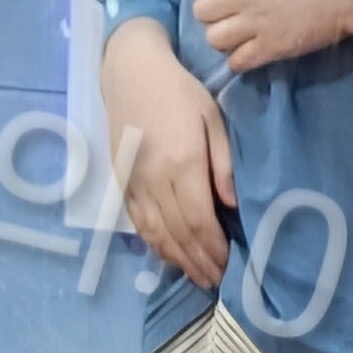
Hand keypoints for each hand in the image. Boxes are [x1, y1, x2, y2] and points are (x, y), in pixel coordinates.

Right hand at [101, 19, 233, 288]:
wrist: (131, 71)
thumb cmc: (180, 91)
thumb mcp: (213, 119)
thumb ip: (223, 163)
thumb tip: (232, 205)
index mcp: (182, 163)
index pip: (199, 220)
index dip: (213, 248)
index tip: (229, 265)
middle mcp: (154, 178)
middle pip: (178, 233)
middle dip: (198, 261)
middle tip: (216, 281)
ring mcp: (133, 182)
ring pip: (156, 232)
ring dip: (177, 258)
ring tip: (196, 275)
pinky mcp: (120, 180)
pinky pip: (137, 221)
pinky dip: (154, 243)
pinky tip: (168, 254)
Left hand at [193, 0, 352, 73]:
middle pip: (202, 11)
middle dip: (215, 13)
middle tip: (234, 13)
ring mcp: (255, 23)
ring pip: (213, 38)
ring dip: (225, 37)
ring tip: (242, 35)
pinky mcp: (271, 48)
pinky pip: (237, 61)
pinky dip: (241, 59)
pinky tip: (254, 51)